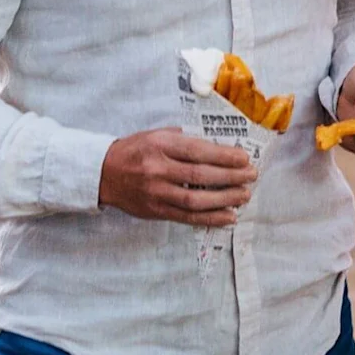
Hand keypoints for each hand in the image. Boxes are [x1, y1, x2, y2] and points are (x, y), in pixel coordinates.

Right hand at [98, 129, 256, 226]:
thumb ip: (186, 140)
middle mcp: (157, 169)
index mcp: (160, 145)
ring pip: (195, 200)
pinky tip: (229, 216)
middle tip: (251, 176)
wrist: (103, 173)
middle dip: (231, 177)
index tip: (244, 158)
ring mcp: (155, 193)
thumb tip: (221, 146)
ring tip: (244, 196)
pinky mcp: (155, 211)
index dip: (224, 156)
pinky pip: (186, 217)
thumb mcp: (158, 135)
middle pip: (200, 176)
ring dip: (224, 199)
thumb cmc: (136, 150)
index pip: (198, 151)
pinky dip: (210, 218)